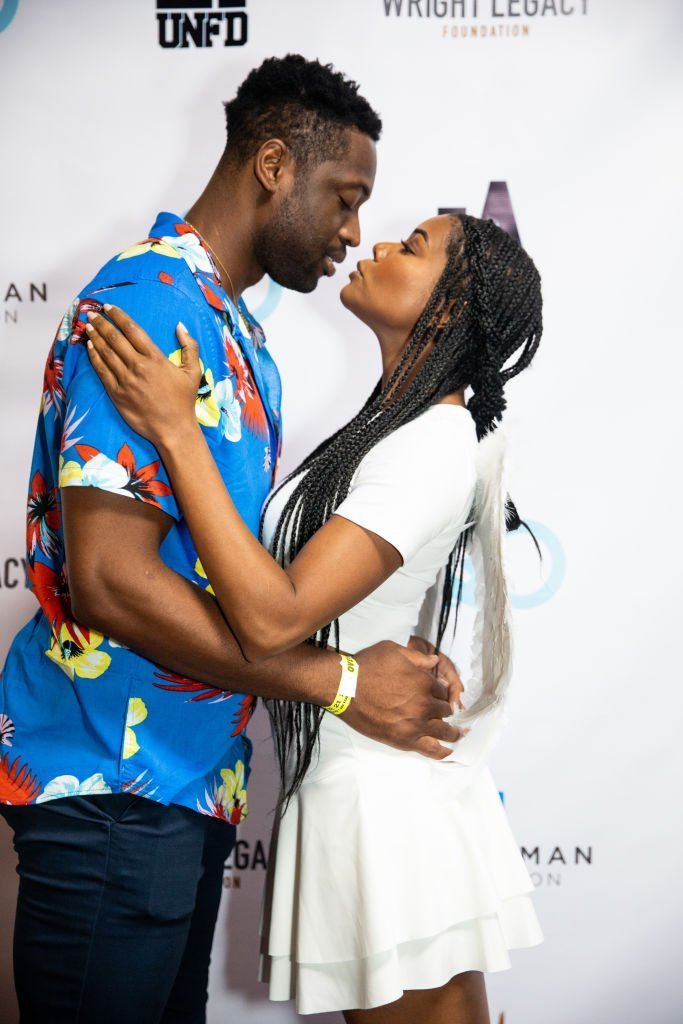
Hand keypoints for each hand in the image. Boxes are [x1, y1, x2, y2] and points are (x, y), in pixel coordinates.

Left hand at [85, 304, 201, 449]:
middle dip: (102, 323)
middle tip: (93, 313)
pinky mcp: (116, 394)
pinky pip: (101, 371)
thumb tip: (180, 326)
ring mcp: (125, 380)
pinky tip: (90, 347)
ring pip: (105, 353)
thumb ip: (190, 346)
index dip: (119, 316)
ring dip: (95, 337)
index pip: (132, 330)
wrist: (173, 429)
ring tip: (89, 326)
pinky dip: (94, 357)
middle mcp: (138, 366)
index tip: (109, 308)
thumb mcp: (193, 372)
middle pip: (115, 338)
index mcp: (155, 358)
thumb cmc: (184, 401)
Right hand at [346, 640, 464, 759]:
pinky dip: (443, 751)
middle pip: (445, 710)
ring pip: (444, 731)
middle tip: (445, 712)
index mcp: (424, 681)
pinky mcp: (404, 740)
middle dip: (445, 709)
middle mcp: (424, 704)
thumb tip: (435, 661)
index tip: (440, 694)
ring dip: (453, 732)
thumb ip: (418, 657)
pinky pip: (431, 749)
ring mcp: (416, 724)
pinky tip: (449, 751)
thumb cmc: (366, 666)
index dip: (442, 691)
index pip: (444, 690)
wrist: (344, 688)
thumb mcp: (393, 651)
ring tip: (458, 734)